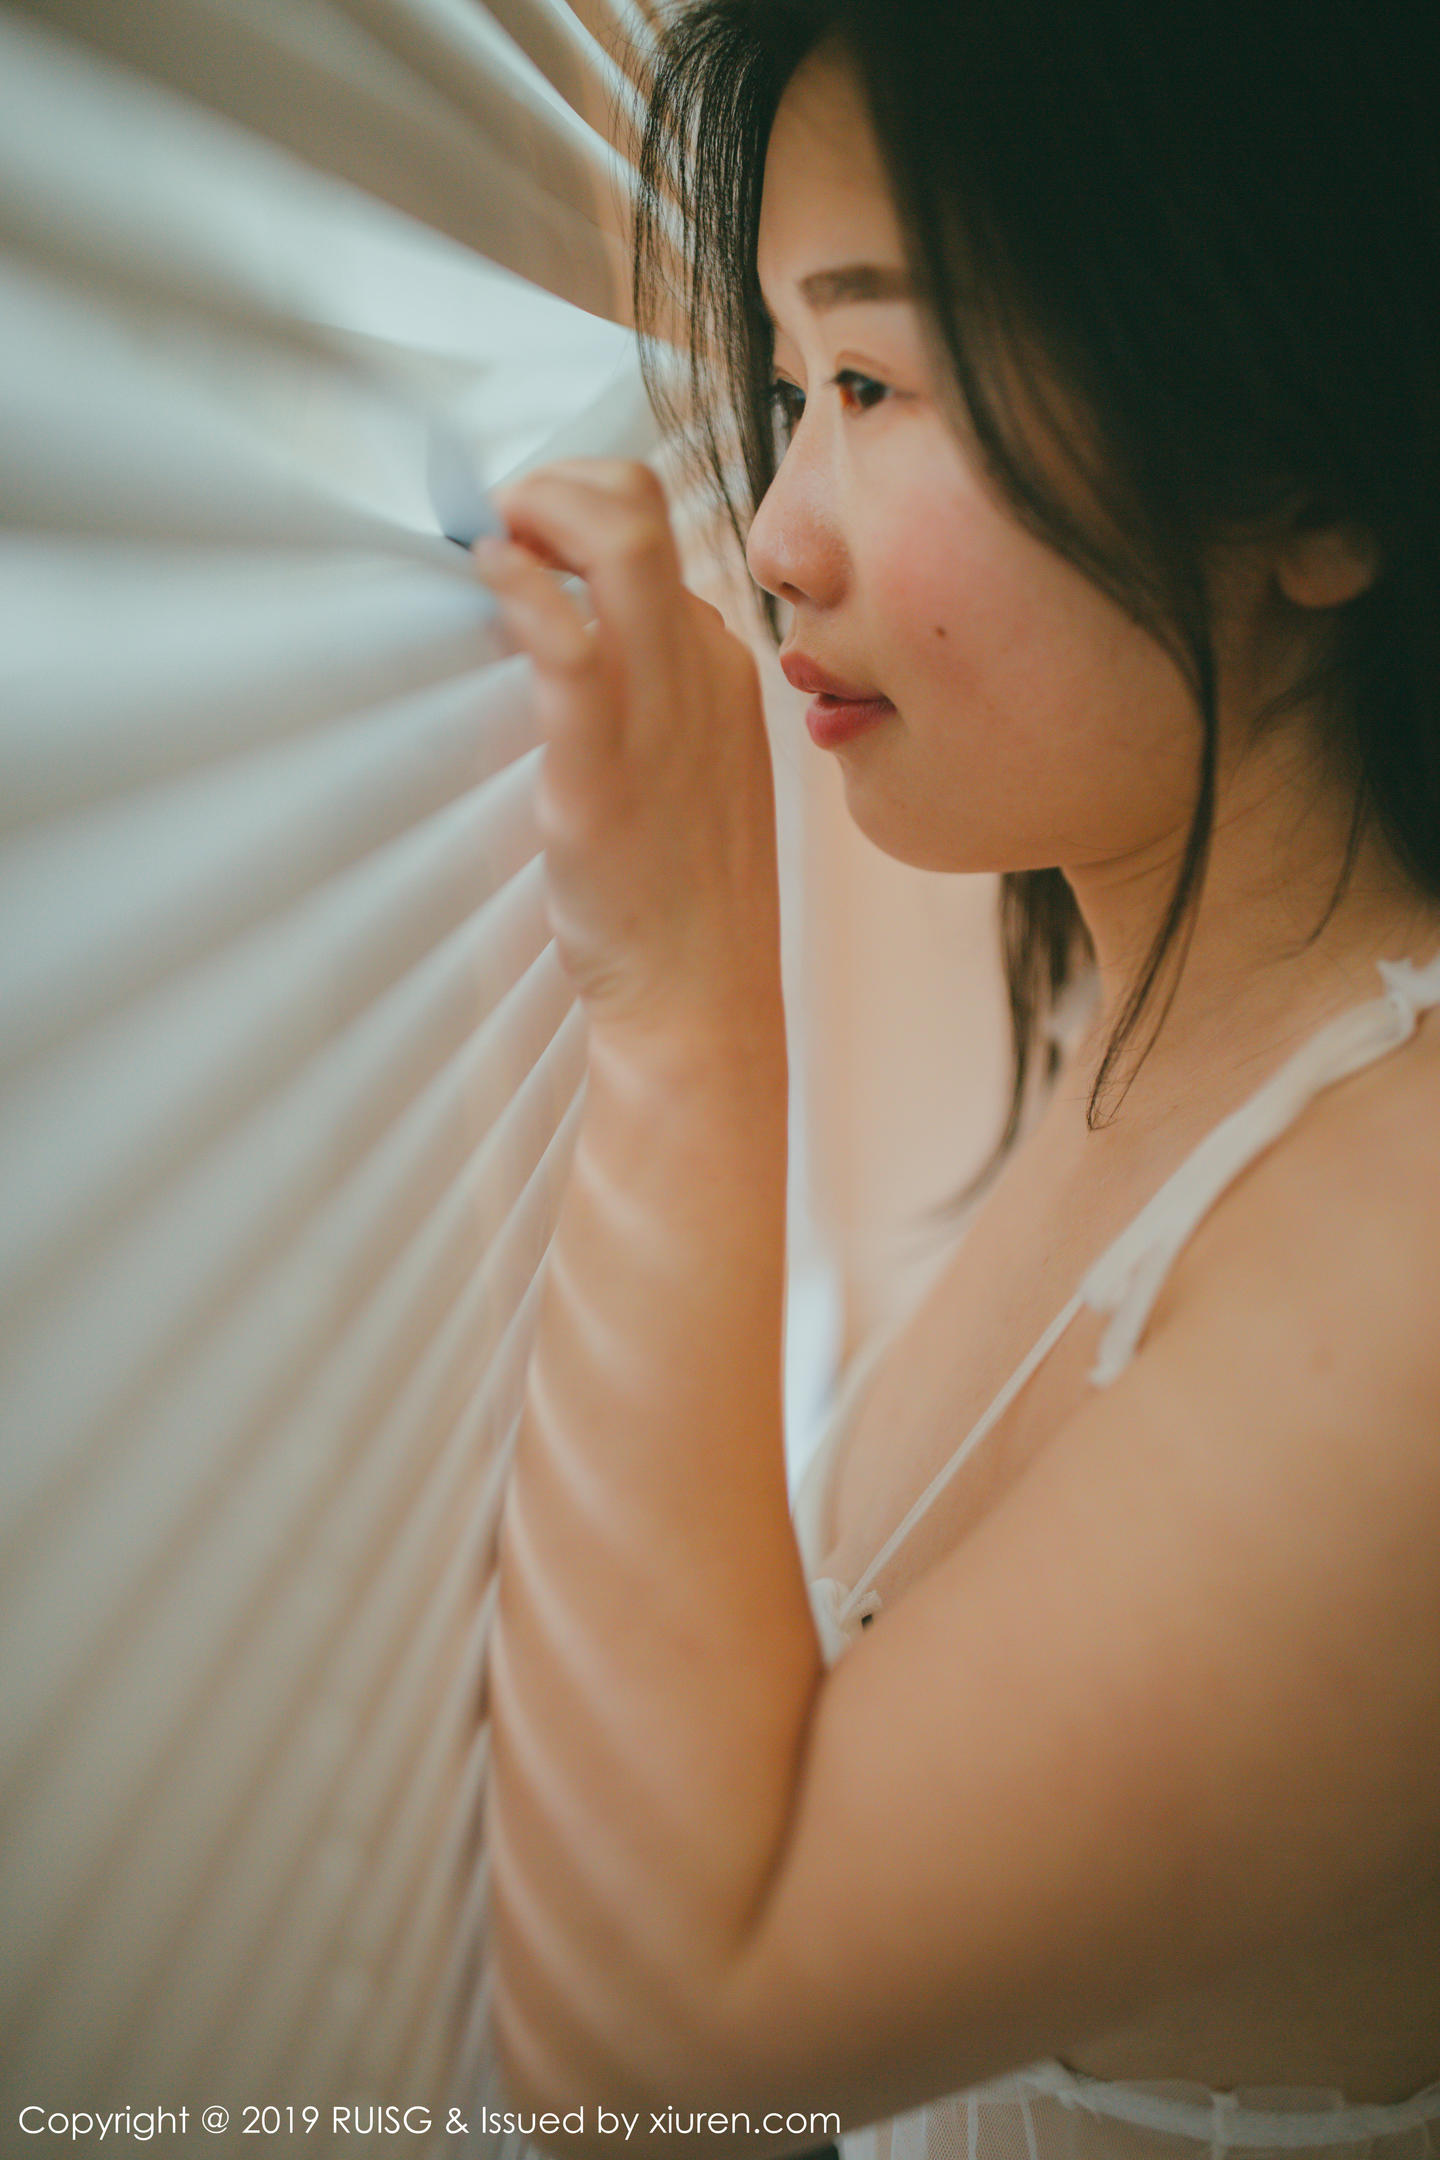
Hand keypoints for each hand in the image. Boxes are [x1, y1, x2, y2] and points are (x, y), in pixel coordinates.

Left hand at [473, 460, 781, 1048]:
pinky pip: (569, 641)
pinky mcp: (603, 765)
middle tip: (501, 515)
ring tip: (490, 536)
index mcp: (723, 672)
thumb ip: (654, 701)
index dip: (582, 512)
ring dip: (538, 508)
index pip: (659, 540)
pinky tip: (490, 578)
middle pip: (645, 509)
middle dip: (559, 480)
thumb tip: (578, 641)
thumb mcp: (690, 776)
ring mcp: (660, 713)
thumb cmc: (682, 899)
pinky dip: (523, 586)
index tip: (528, 531)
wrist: (699, 994)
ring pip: (620, 544)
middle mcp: (701, 672)